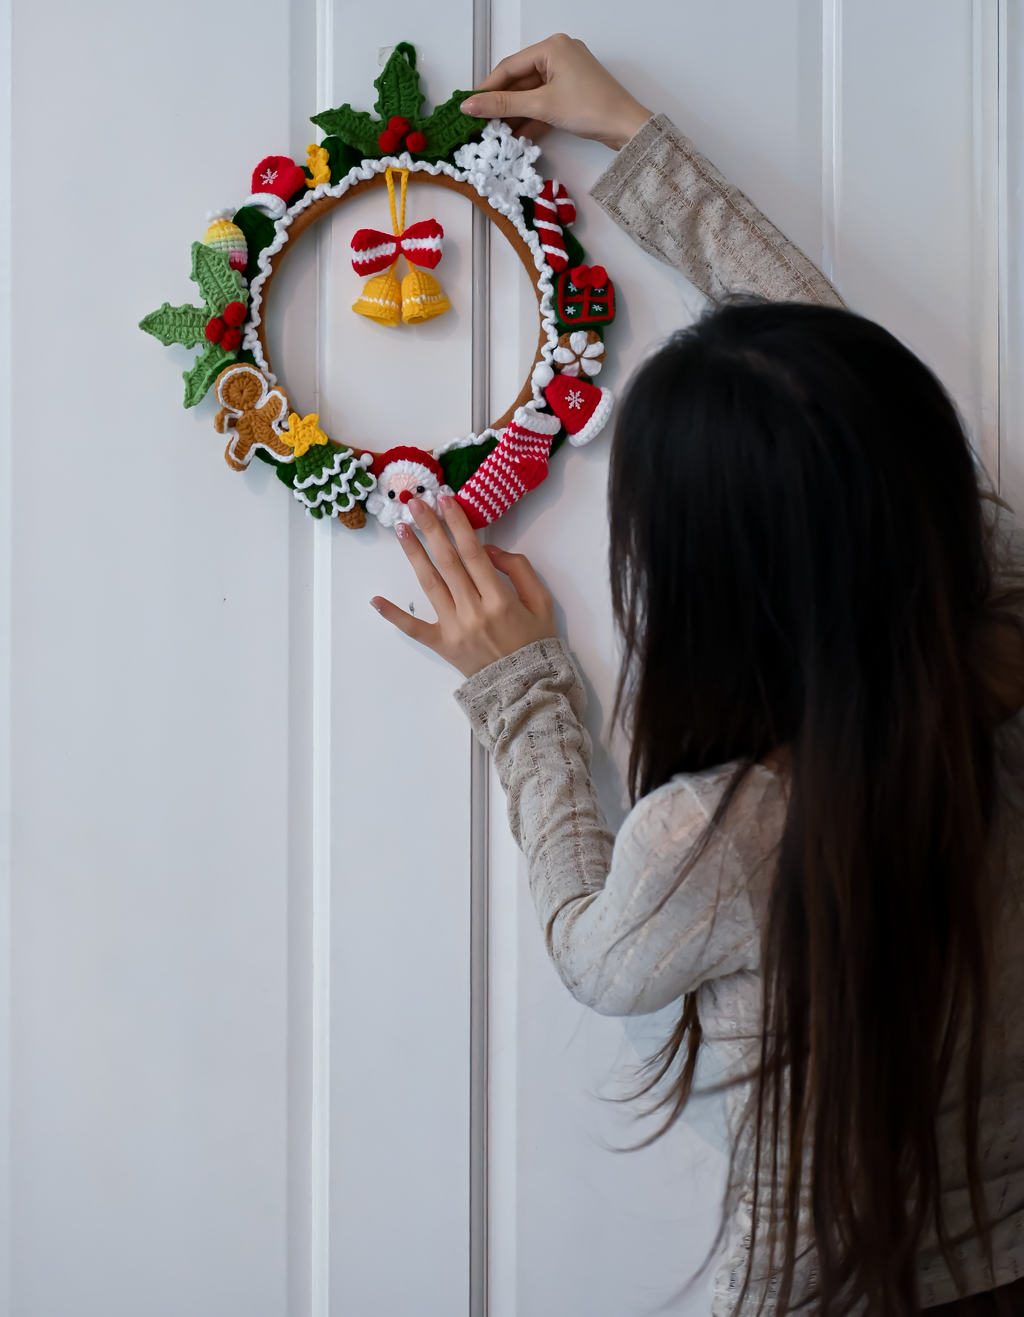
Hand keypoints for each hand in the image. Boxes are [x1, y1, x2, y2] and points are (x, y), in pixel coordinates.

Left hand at [370, 494, 558, 677]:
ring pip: (430, 584)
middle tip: (415, 503)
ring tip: (400, 529)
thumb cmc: (535, 642)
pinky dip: (394, 615)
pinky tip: (375, 599)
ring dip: (414, 554)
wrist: (526, 688)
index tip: (445, 500)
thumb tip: (490, 549)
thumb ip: (519, 570)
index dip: (457, 523)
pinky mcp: (441, 645)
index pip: (473, 552)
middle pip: (447, 562)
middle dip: (430, 528)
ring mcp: (454, 629)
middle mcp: (473, 611)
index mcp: (499, 598)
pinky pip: (414, 628)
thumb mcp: (541, 602)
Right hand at [460, 34, 651, 150]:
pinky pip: (544, 102)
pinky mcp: (572, 92)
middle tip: (480, 122)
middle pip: (520, 80)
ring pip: (531, 93)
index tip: (469, 105)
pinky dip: (532, 117)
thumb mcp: (542, 105)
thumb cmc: (591, 107)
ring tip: (496, 133)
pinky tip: (517, 135)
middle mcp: (559, 54)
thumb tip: (471, 105)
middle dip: (502, 103)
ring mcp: (567, 73)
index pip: (509, 67)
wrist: (626, 127)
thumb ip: (504, 105)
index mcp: (552, 47)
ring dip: (515, 114)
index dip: (487, 88)